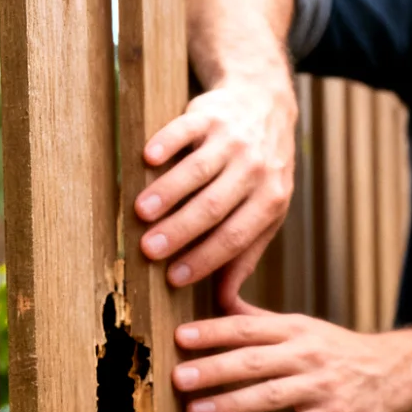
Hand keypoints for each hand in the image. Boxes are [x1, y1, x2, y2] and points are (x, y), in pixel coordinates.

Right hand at [136, 76, 297, 307]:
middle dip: (180, 232)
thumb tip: (227, 305)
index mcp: (270, 200)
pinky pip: (185, 130)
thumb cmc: (263, 172)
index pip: (235, 237)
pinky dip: (166, 144)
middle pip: (213, 207)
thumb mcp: (268, 213)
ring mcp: (233, 140)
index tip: (173, 278)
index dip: (204, 259)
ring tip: (140, 213)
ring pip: (197, 171)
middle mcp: (255, 170)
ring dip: (167, 193)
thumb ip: (247, 255)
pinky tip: (146, 160)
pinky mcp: (209, 114)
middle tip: (148, 251)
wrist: (266, 105)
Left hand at [174, 304, 411, 411]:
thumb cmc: (336, 349)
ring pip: (269, 396)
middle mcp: (307, 355)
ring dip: (230, 405)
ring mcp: (321, 387)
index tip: (180, 337)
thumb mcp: (302, 326)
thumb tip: (216, 294)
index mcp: (296, 329)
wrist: (393, 372)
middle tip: (179, 378)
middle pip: (254, 361)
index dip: (213, 331)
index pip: (248, 327)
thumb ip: (258, 317)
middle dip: (214, 369)